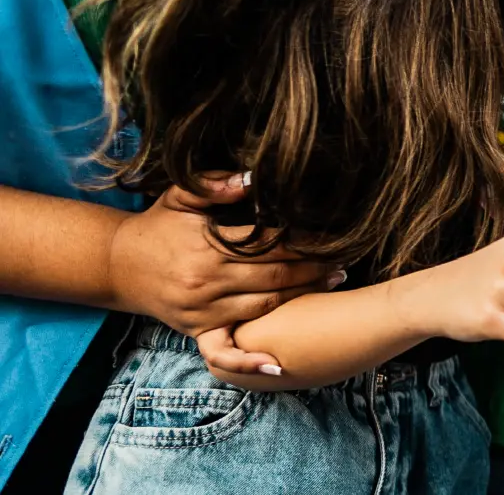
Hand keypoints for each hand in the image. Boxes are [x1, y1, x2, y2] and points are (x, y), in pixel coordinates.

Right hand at [107, 173, 340, 340]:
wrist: (116, 264)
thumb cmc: (156, 226)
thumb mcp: (180, 196)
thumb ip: (216, 185)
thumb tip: (255, 179)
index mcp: (206, 247)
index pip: (268, 243)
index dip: (302, 240)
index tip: (330, 234)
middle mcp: (205, 282)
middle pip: (273, 277)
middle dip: (313, 268)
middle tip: (344, 260)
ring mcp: (201, 311)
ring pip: (263, 307)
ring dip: (301, 297)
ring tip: (332, 283)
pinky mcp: (196, 330)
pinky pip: (223, 351)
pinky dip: (248, 362)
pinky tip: (277, 366)